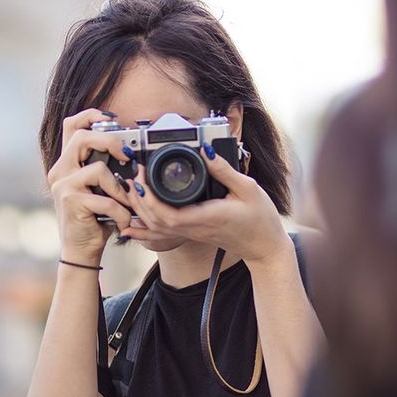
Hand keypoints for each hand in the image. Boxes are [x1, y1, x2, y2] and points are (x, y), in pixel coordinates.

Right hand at [47, 109, 136, 263]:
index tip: (110, 118)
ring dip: (120, 189)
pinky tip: (122, 222)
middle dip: (110, 142)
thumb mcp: (98, 189)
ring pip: (98, 169)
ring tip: (125, 205)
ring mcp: (63, 185)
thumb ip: (104, 169)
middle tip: (127, 157)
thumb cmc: (94, 218)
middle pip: (82, 137)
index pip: (71, 126)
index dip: (90, 115)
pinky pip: (105, 199)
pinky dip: (120, 212)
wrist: (80, 249)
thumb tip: (129, 152)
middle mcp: (59, 170)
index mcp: (66, 163)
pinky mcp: (71, 201)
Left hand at [118, 144, 291, 265]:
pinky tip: (132, 223)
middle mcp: (195, 228)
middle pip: (155, 220)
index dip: (150, 197)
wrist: (264, 246)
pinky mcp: (192, 233)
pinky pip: (163, 233)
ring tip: (134, 188)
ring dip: (140, 209)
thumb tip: (206, 151)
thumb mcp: (248, 188)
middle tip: (135, 175)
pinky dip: (145, 227)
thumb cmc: (260, 219)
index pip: (168, 213)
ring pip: (157, 228)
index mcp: (207, 216)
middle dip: (139, 199)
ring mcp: (192, 233)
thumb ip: (225, 170)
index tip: (144, 175)